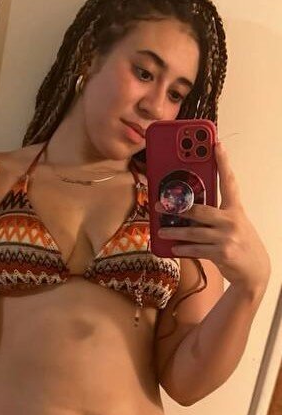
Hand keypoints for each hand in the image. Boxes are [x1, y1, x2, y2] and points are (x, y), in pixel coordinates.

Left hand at [155, 142, 270, 294]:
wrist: (255, 270)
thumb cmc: (241, 243)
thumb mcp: (235, 223)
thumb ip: (218, 213)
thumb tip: (190, 208)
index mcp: (236, 209)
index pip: (229, 181)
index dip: (223, 161)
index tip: (216, 144)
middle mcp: (232, 220)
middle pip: (200, 209)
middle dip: (177, 208)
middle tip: (159, 205)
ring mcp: (227, 237)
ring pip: (193, 231)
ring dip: (174, 231)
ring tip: (161, 230)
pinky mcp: (221, 253)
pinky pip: (196, 249)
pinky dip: (183, 249)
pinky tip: (173, 247)